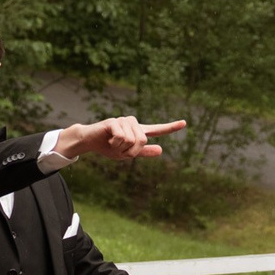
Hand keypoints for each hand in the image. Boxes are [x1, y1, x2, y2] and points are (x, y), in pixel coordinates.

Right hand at [60, 116, 186, 162]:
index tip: (184, 123)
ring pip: (132, 140)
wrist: (89, 141)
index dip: (170, 127)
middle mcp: (133, 123)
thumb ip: (143, 152)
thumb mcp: (126, 153)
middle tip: (119, 150)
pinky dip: (115, 144)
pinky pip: (122, 137)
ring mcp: (124, 121)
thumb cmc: (108, 147)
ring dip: (121, 148)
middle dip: (131, 151)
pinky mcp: (114, 121)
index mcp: (138, 132)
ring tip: (113, 143)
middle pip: (143, 140)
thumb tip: (161, 150)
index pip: (157, 129)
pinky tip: (109, 140)